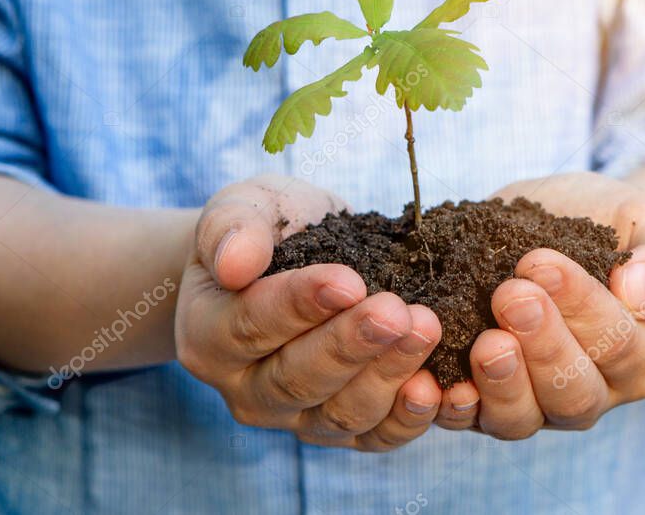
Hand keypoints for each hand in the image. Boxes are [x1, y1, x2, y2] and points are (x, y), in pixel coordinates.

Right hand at [175, 175, 442, 450]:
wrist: (289, 256)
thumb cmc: (263, 228)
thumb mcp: (242, 207)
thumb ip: (232, 228)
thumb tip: (235, 262)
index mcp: (207, 335)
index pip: (251, 327)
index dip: (299, 307)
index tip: (347, 280)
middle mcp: (244, 389)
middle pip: (297, 379)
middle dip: (351, 344)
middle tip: (396, 311)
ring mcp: (292, 417)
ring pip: (340, 412)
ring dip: (387, 373)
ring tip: (425, 328)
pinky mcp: (340, 430)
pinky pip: (375, 437)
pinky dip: (408, 419)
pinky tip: (437, 387)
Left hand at [433, 172, 644, 437]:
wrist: (558, 222)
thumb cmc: (611, 226)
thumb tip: (637, 292)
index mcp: (639, 355)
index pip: (616, 343)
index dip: (580, 306)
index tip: (542, 262)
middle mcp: (590, 391)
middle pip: (571, 392)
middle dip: (540, 346)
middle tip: (510, 296)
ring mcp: (533, 402)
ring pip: (520, 417)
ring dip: (499, 383)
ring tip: (483, 342)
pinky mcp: (481, 400)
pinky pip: (465, 417)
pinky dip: (448, 406)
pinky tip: (430, 383)